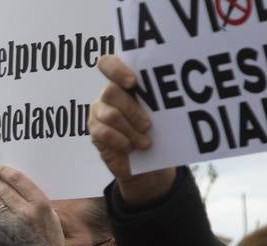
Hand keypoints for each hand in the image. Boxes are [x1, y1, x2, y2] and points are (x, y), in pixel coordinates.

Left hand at [0, 166, 67, 245]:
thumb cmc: (51, 236)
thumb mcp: (51, 213)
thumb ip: (35, 200)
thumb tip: (19, 187)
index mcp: (40, 203)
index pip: (18, 180)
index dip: (5, 172)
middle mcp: (26, 211)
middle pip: (5, 189)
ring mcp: (14, 223)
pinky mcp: (6, 232)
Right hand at [89, 56, 176, 206]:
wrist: (146, 160)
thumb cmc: (157, 130)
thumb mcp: (160, 111)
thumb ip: (156, 99)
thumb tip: (171, 91)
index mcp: (124, 81)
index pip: (108, 64)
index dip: (116, 69)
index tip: (133, 82)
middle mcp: (108, 94)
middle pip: (111, 92)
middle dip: (132, 110)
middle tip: (148, 125)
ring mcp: (99, 112)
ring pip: (110, 115)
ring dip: (130, 130)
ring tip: (144, 142)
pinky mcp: (95, 131)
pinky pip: (104, 133)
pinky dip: (120, 141)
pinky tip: (130, 147)